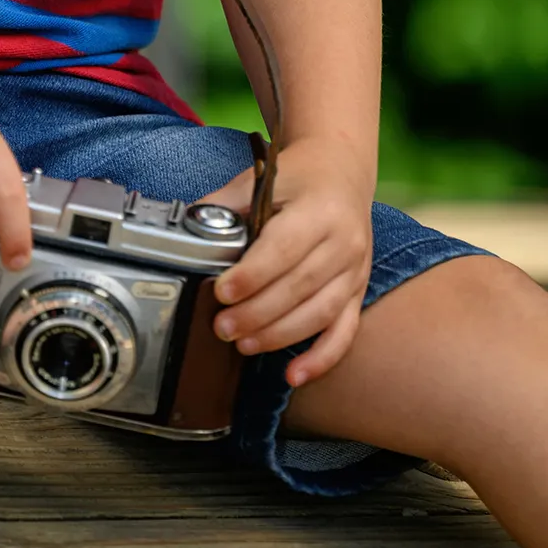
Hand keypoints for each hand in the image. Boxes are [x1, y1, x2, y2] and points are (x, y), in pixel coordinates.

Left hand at [200, 136, 374, 387]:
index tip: (222, 292)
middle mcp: (344, 242)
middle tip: (222, 327)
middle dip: (258, 312)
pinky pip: (345, 332)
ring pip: (321, 313)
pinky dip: (321, 358)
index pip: (284, 248)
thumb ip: (227, 203)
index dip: (253, 275)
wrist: (341, 171)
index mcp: (319, 210)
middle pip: (300, 286)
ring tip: (244, 345)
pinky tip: (294, 375)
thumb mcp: (262, 177)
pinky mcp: (358, 291)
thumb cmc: (297, 177)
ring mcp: (356, 270)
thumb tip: (189, 227)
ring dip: (280, 336)